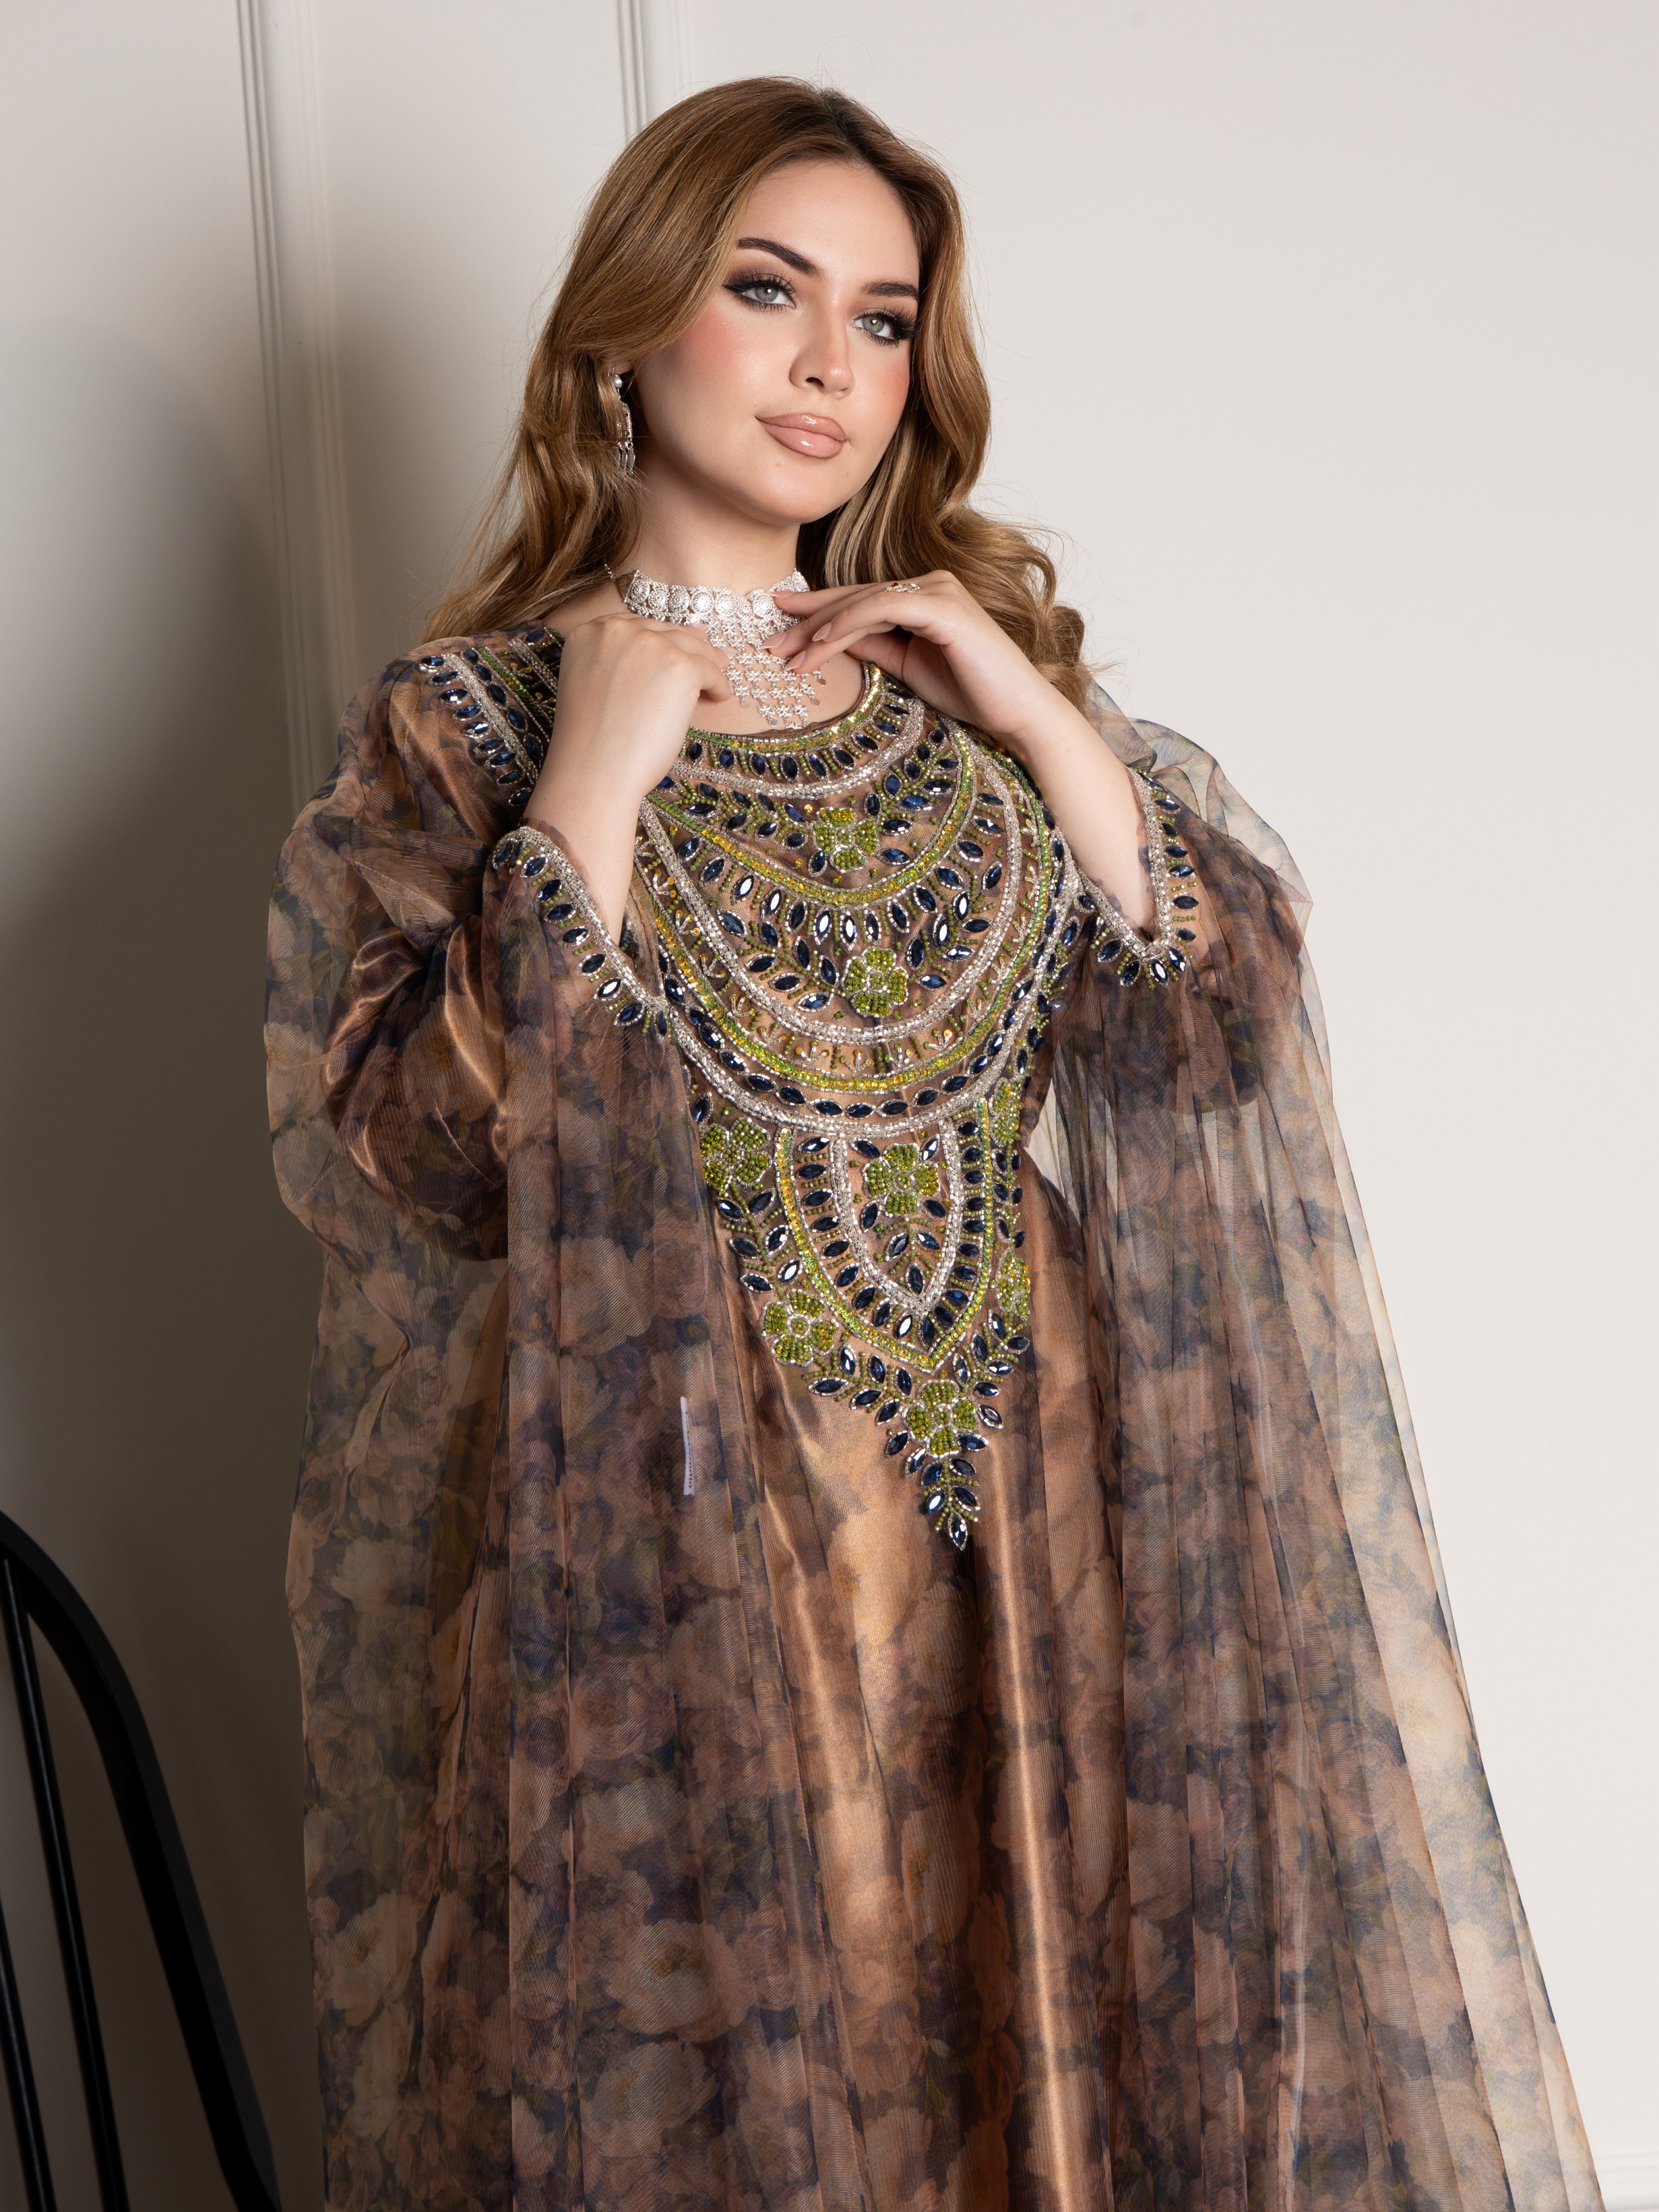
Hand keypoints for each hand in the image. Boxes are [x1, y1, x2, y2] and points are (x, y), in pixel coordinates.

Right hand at [524, 614, 730, 937]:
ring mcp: (648, 643)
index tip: (672, 657)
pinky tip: (718, 698)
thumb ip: (628, 660)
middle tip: (708, 663)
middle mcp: (616, 629)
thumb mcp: (600, 686)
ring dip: (706, 664)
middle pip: (665, 631)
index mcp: (588, 633)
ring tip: (715, 682)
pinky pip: (709, 669)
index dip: (659, 643)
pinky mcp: (678, 665)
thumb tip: (688, 633)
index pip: (636, 626)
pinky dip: (718, 684)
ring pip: (691, 646)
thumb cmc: (595, 744)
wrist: (593, 773)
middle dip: (687, 650)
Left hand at [769, 572, 1058, 754]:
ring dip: (820, 627)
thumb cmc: (972, 692)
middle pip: (855, 597)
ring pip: (863, 601)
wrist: (1018, 711)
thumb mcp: (909, 667)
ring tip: (787, 653)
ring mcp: (938, 590)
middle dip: (807, 620)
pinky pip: (882, 607)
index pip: (860, 601)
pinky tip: (821, 641)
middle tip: (769, 642)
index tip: (780, 627)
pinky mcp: (942, 606)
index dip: (816, 612)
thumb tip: (835, 640)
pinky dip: (848, 622)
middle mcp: (930, 584)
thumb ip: (876, 647)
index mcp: (922, 597)